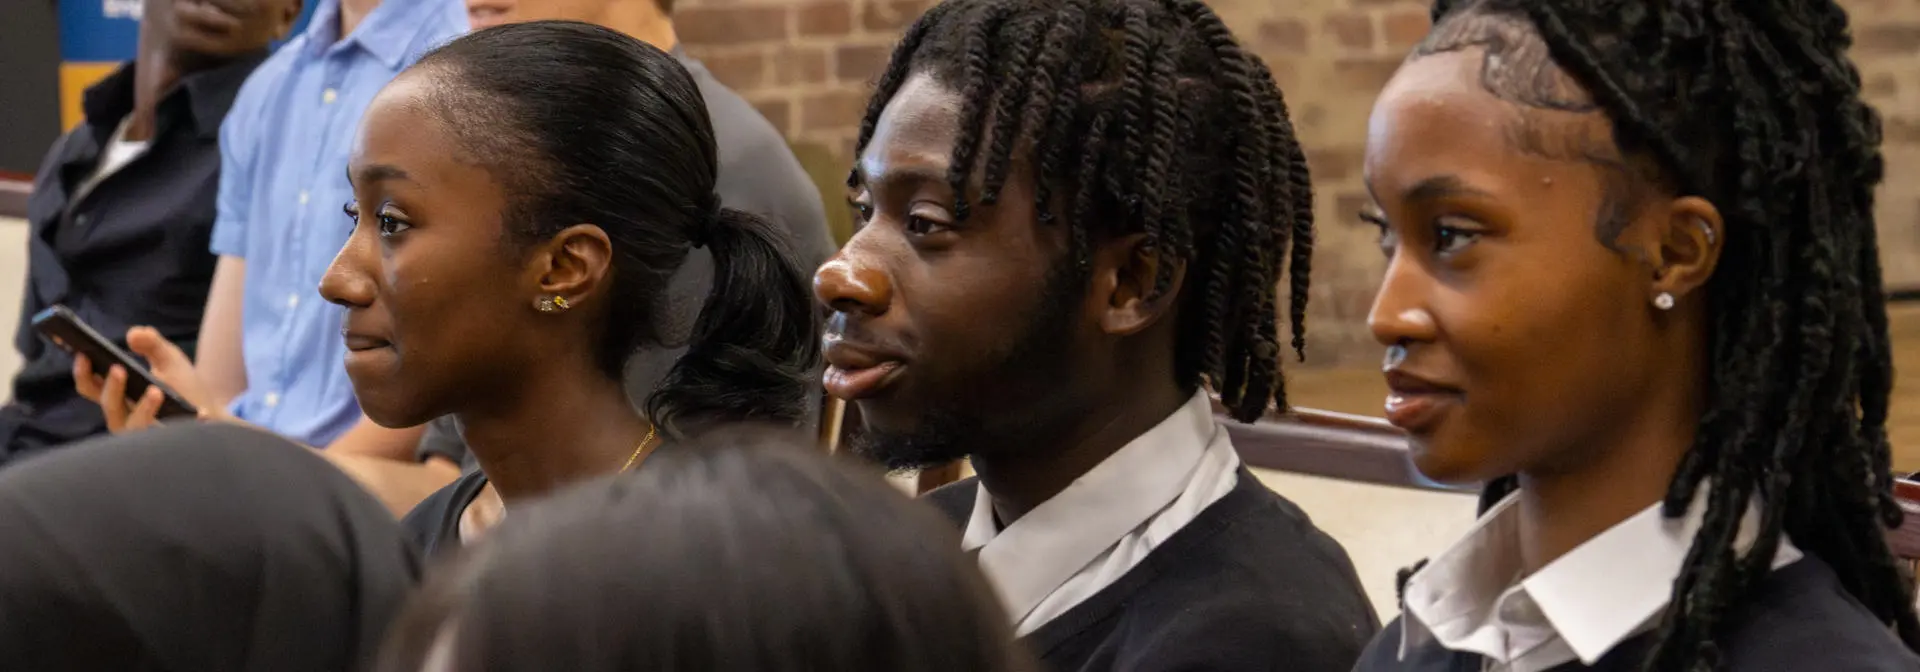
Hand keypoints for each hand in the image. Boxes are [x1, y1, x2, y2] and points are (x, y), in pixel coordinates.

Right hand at [72, 327, 226, 432]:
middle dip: (111, 388)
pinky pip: (167, 437)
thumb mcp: (169, 359)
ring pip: (132, 426)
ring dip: (143, 409)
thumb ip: (152, 344)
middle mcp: (123, 415)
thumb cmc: (183, 386)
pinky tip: (200, 414)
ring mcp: (143, 432)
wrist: (212, 413)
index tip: (83, 354)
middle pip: (107, 405)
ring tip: (155, 391)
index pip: (90, 386)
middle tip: (118, 369)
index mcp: (118, 394)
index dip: (82, 372)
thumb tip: (134, 333)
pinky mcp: (165, 443)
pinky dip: (183, 424)